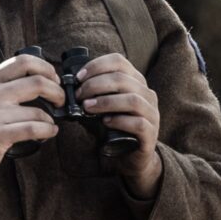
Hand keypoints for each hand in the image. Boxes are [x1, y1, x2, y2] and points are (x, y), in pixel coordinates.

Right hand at [0, 54, 65, 214]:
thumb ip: (5, 86)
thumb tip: (41, 77)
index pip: (23, 61)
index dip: (45, 67)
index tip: (54, 78)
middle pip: (37, 82)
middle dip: (56, 91)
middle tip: (60, 100)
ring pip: (38, 111)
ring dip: (51, 118)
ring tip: (50, 123)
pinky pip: (33, 129)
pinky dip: (48, 130)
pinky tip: (49, 132)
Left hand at [76, 53, 161, 198]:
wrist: (132, 157)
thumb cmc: (114, 128)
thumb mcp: (102, 108)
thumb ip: (91, 96)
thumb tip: (69, 90)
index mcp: (135, 81)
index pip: (119, 61)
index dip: (97, 66)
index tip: (78, 77)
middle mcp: (146, 94)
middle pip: (122, 79)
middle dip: (96, 85)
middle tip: (79, 95)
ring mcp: (152, 113)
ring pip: (133, 100)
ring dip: (106, 101)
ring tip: (87, 108)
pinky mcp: (151, 133)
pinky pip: (139, 123)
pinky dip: (120, 120)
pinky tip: (105, 122)